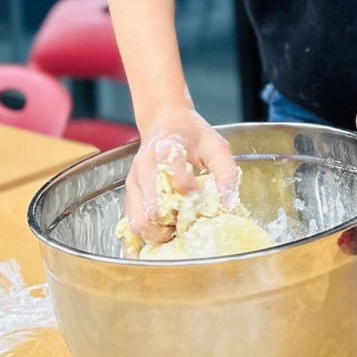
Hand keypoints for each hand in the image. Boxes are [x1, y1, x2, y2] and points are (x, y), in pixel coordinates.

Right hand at [125, 105, 238, 241]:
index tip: (200, 197)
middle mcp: (144, 166)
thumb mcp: (216, 145)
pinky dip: (147, 234)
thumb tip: (226, 204)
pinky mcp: (129, 194)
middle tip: (189, 221)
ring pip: (138, 221)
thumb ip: (226, 171)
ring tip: (177, 228)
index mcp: (167, 148)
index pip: (173, 177)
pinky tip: (164, 233)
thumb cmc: (192, 135)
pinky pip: (131, 223)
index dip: (189, 191)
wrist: (165, 121)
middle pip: (152, 208)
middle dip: (173, 222)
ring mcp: (134, 182)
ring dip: (159, 233)